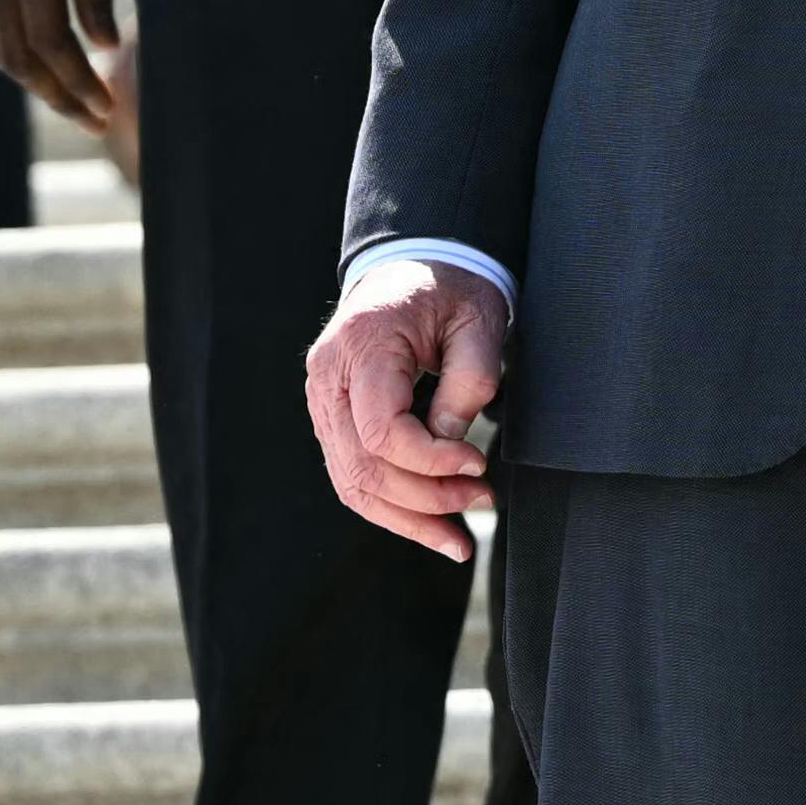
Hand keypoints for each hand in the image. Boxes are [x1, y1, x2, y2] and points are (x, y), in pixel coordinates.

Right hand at [0, 0, 127, 139]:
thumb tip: (104, 44)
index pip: (49, 37)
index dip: (78, 78)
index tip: (107, 104)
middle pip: (18, 53)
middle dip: (58, 94)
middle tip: (95, 120)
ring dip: (34, 80)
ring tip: (73, 100)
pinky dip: (10, 52)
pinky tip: (39, 64)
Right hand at [308, 259, 510, 558]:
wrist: (411, 265)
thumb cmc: (449, 288)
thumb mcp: (477, 320)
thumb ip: (467, 381)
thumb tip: (449, 444)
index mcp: (362, 344)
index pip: (381, 430)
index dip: (430, 461)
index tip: (476, 463)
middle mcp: (329, 376)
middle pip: (363, 465)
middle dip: (425, 499)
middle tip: (482, 503)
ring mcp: (323, 400)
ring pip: (351, 482)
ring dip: (407, 518)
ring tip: (457, 539)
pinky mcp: (332, 418)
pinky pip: (352, 475)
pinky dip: (390, 508)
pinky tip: (430, 526)